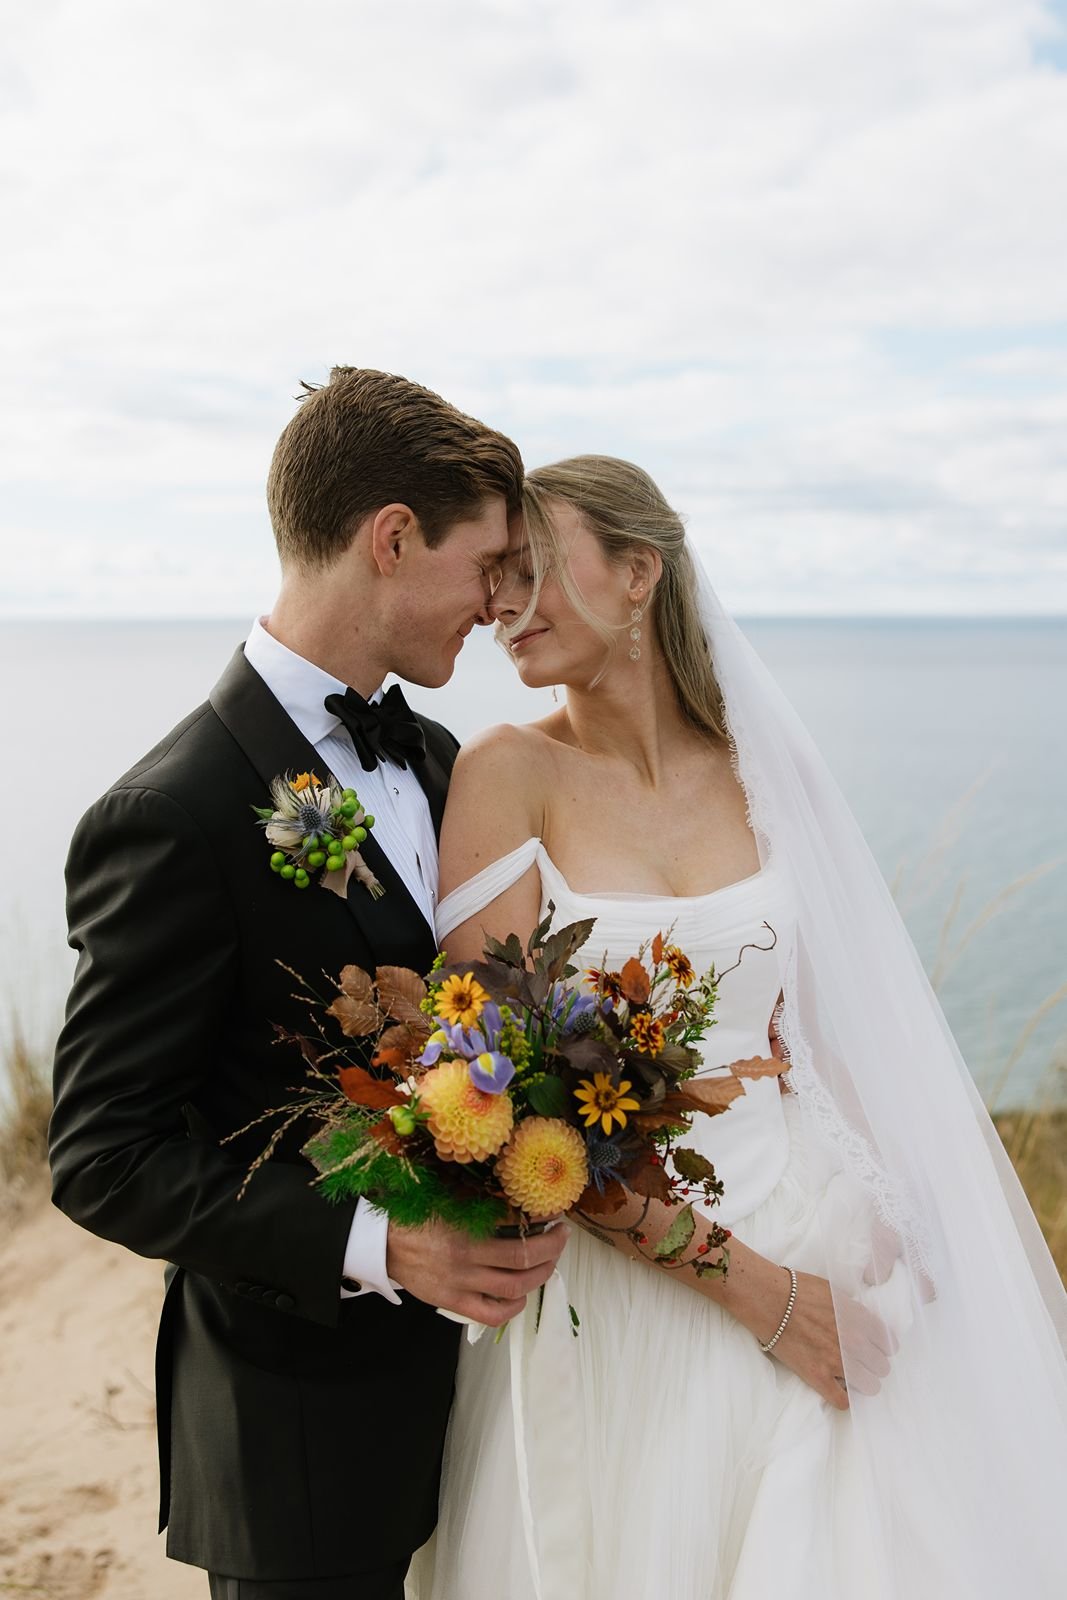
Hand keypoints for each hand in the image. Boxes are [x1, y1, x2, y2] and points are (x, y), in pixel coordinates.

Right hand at [386, 1217, 569, 1327]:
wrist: (382, 1243)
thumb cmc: (416, 1216)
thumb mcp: (449, 1200)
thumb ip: (482, 1204)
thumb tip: (519, 1202)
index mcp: (465, 1228)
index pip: (515, 1225)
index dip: (541, 1221)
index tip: (554, 1214)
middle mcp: (467, 1258)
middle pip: (523, 1258)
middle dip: (551, 1248)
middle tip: (561, 1236)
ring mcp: (461, 1284)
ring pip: (514, 1287)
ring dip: (540, 1274)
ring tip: (550, 1262)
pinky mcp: (453, 1302)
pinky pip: (492, 1314)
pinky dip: (513, 1307)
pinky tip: (522, 1295)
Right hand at [767, 1267, 897, 1408]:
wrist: (769, 1299)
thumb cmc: (797, 1289)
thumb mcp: (833, 1291)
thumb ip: (851, 1309)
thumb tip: (858, 1321)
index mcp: (859, 1318)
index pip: (889, 1343)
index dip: (882, 1347)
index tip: (874, 1349)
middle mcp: (854, 1341)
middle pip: (882, 1367)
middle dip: (873, 1366)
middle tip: (861, 1363)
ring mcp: (837, 1361)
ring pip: (869, 1386)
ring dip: (863, 1383)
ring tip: (853, 1379)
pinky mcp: (818, 1377)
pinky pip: (843, 1401)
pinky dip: (842, 1399)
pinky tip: (837, 1391)